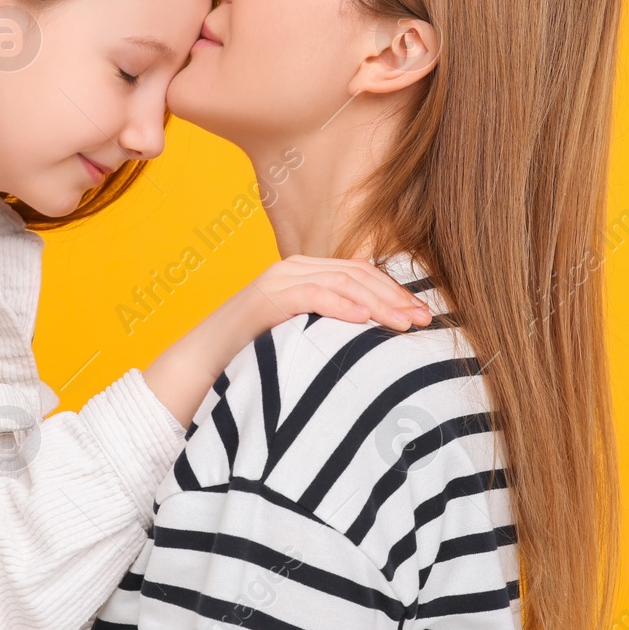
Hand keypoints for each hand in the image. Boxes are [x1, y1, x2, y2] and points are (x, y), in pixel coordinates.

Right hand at [234, 255, 432, 335]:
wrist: (203, 362)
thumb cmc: (254, 354)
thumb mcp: (300, 334)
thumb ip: (330, 325)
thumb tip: (373, 339)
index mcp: (306, 272)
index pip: (361, 274)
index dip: (395, 292)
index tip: (423, 316)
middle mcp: (295, 268)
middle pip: (358, 274)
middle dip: (396, 297)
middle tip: (425, 320)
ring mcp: (279, 279)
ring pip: (342, 282)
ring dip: (379, 303)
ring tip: (404, 323)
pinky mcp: (267, 298)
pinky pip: (312, 296)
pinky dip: (341, 306)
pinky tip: (364, 320)